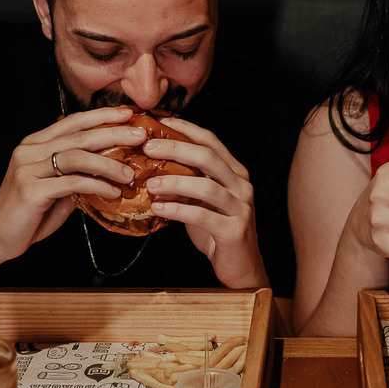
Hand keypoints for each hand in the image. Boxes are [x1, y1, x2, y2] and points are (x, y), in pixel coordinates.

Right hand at [0, 106, 142, 260]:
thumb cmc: (29, 214)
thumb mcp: (56, 189)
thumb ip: (76, 175)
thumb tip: (109, 169)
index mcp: (35, 144)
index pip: (73, 121)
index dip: (102, 116)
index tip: (128, 114)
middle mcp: (29, 151)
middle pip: (79, 135)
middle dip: (113, 133)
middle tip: (139, 135)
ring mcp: (27, 169)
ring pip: (76, 156)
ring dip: (108, 163)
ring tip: (130, 173)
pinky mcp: (30, 190)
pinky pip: (71, 182)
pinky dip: (96, 186)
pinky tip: (113, 192)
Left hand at [138, 116, 266, 287]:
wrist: (240, 265)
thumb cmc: (217, 230)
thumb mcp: (203, 200)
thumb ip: (187, 180)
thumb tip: (151, 163)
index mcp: (234, 172)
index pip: (211, 141)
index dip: (185, 129)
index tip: (158, 123)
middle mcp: (241, 185)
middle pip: (208, 157)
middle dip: (176, 149)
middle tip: (147, 148)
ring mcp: (240, 207)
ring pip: (206, 186)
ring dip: (174, 182)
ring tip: (149, 184)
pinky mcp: (233, 230)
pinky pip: (202, 216)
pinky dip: (177, 210)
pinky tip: (158, 208)